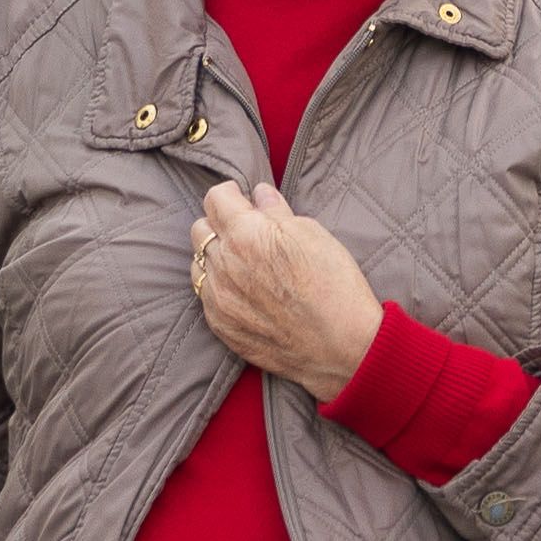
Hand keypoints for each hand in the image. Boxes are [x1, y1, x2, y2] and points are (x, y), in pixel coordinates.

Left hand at [193, 180, 382, 396]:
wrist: (341, 346)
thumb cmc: (334, 285)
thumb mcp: (312, 234)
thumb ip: (277, 211)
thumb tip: (259, 195)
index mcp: (246, 235)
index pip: (215, 198)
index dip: (232, 194)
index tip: (243, 199)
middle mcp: (224, 265)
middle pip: (200, 229)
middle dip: (220, 224)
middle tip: (247, 232)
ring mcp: (218, 299)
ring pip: (199, 264)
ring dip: (216, 258)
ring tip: (246, 265)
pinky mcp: (221, 326)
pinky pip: (206, 296)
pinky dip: (221, 288)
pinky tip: (247, 292)